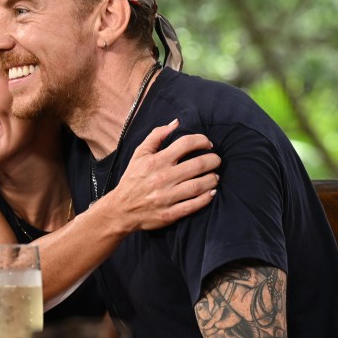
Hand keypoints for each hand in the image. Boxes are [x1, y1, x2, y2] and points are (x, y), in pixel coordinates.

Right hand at [102, 119, 220, 230]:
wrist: (121, 210)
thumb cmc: (132, 179)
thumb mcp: (139, 154)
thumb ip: (157, 136)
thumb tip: (176, 122)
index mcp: (156, 161)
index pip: (186, 144)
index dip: (202, 141)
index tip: (207, 144)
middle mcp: (163, 178)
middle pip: (198, 164)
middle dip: (213, 160)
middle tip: (216, 160)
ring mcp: (167, 197)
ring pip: (199, 185)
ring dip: (212, 179)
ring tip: (215, 176)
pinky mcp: (169, 214)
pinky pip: (193, 205)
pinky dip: (206, 198)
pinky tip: (211, 192)